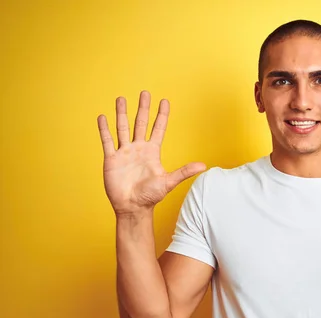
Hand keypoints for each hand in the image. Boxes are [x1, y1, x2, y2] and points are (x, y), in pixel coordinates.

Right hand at [97, 91, 205, 215]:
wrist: (132, 208)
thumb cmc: (151, 197)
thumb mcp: (168, 182)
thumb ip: (184, 171)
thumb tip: (204, 166)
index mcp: (152, 152)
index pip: (158, 129)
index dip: (162, 115)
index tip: (164, 100)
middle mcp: (138, 149)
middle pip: (140, 123)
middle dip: (143, 108)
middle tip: (144, 92)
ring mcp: (124, 153)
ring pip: (122, 128)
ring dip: (122, 114)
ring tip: (121, 99)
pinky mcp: (111, 159)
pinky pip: (107, 141)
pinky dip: (104, 129)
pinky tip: (103, 117)